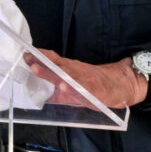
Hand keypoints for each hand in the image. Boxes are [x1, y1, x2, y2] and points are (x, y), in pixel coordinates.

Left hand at [27, 48, 147, 109]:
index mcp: (71, 70)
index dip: (40, 58)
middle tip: (28, 58)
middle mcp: (76, 72)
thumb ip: (59, 92)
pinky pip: (83, 89)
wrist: (124, 84)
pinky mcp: (96, 90)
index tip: (26, 54)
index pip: (53, 62)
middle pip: (57, 66)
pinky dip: (73, 87)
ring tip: (37, 69)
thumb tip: (40, 96)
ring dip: (52, 73)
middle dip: (42, 63)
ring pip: (66, 75)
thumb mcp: (76, 88)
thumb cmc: (98, 86)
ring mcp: (86, 80)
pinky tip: (63, 86)